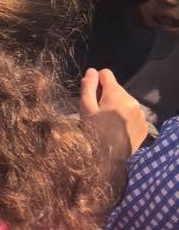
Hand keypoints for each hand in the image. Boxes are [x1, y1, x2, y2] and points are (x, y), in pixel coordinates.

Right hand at [79, 68, 146, 183]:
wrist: (108, 159)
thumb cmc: (93, 131)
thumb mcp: (85, 107)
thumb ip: (88, 86)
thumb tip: (92, 71)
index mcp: (116, 94)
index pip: (106, 74)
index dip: (97, 81)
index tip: (94, 95)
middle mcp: (131, 100)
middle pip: (116, 88)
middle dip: (108, 95)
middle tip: (100, 112)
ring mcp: (140, 113)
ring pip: (125, 100)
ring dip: (118, 106)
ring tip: (110, 122)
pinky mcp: (144, 125)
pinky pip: (134, 113)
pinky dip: (126, 117)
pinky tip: (119, 128)